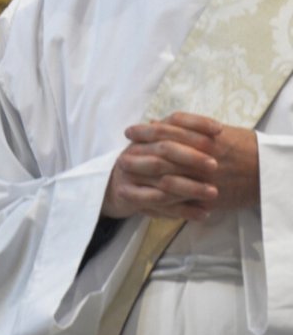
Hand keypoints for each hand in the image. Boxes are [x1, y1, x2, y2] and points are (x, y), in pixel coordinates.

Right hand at [102, 111, 258, 221]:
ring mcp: (130, 173)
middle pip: (165, 149)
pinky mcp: (129, 195)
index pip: (172, 121)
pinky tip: (203, 213)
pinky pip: (158, 204)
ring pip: (163, 180)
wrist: (114, 186)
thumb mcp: (160, 146)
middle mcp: (136, 150)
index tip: (219, 130)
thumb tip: (219, 129)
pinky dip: (183, 210)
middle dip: (192, 157)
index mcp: (147, 134)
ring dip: (191, 187)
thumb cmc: (146, 163)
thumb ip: (183, 137)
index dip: (196, 123)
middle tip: (215, 165)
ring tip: (213, 193)